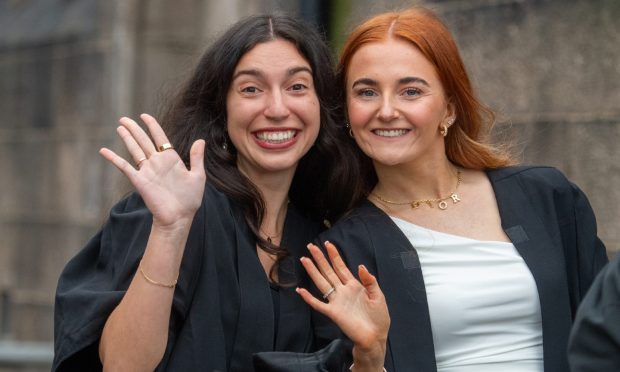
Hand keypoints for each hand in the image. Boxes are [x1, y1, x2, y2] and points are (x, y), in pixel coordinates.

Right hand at [99, 113, 205, 228]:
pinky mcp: (140, 181)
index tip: (145, 116)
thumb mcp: (198, 176)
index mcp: (171, 159)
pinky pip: (124, 167)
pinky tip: (104, 151)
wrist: (179, 217)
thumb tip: (201, 140)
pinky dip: (114, 159)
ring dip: (127, 138)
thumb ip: (197, 158)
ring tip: (120, 127)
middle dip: (134, 129)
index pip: (160, 137)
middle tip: (124, 118)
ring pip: (135, 150)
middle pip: (143, 140)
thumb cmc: (190, 199)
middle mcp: (157, 162)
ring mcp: (147, 171)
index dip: (152, 125)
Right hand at [296, 241, 389, 363]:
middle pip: (328, 271)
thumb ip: (370, 281)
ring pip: (322, 283)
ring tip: (304, 260)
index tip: (328, 244)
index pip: (341, 267)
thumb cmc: (379, 318)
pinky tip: (300, 291)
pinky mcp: (333, 313)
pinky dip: (309, 298)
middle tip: (311, 246)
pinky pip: (318, 304)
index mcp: (354, 286)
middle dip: (320, 259)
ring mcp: (336, 301)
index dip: (335, 256)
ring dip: (313, 272)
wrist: (375, 337)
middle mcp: (343, 291)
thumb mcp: (378, 296)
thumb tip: (360, 266)